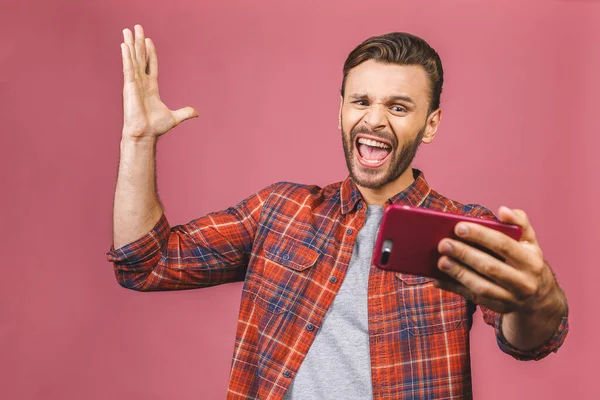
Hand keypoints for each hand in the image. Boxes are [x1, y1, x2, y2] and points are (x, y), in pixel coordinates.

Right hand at [120, 24, 197, 140]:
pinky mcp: (129, 87)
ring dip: (130, 44)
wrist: (145, 134)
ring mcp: (134, 83)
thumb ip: (185, 112)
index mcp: (151, 87)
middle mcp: (141, 83)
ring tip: (127, 30)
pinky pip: (128, 68)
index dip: (150, 53)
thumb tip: (197, 112)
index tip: (148, 40)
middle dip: (139, 42)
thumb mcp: (175, 117)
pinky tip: (124, 45)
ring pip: (133, 59)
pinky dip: (126, 56)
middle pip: (140, 57)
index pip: (151, 65)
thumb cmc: (155, 127)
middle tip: (136, 27)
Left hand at [433, 207, 564, 315]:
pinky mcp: (497, 308)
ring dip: (458, 274)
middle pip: (490, 267)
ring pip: (481, 287)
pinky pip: (472, 299)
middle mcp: (524, 282)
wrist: (540, 300)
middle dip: (465, 254)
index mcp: (531, 261)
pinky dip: (454, 289)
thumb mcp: (530, 243)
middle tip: (443, 243)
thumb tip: (503, 210)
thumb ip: (520, 223)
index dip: (480, 236)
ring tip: (440, 261)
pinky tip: (437, 279)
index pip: (503, 245)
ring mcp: (511, 298)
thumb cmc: (528, 262)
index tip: (458, 227)